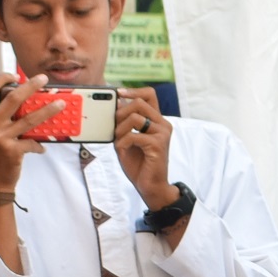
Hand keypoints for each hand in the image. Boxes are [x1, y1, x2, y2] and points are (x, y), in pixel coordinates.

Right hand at [0, 72, 47, 188]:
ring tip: (61, 104)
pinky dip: (39, 144)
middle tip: (43, 79)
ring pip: (30, 119)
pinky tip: (41, 147)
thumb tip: (21, 104)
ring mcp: (0, 138)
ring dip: (48, 110)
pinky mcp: (12, 151)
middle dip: (30, 85)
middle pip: (13, 98)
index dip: (2, 78)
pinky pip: (33, 142)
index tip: (15, 75)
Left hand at [113, 90, 175, 208]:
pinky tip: (122, 150)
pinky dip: (122, 142)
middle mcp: (162, 124)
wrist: (149, 185)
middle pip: (139, 102)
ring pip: (135, 117)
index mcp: (157, 120)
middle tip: (115, 126)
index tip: (119, 93)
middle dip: (121, 112)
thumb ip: (124, 123)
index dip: (133, 90)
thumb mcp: (127, 139)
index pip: (149, 94)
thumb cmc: (139, 164)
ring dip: (120, 129)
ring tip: (119, 141)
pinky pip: (133, 135)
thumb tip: (116, 104)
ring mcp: (162, 133)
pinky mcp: (158, 144)